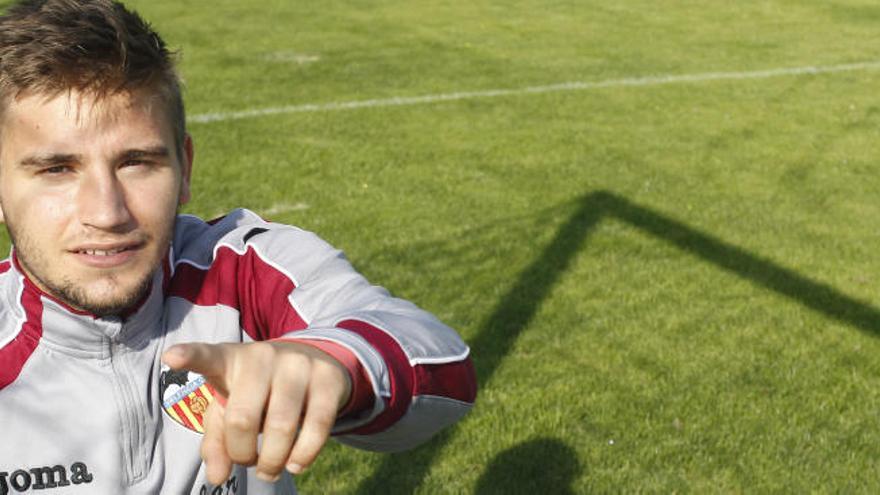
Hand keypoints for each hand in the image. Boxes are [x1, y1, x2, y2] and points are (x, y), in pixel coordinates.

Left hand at [161, 340, 351, 484]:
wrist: (313, 361)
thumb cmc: (259, 390)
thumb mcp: (232, 407)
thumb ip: (217, 441)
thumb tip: (217, 477)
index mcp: (230, 360)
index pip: (207, 357)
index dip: (189, 357)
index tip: (171, 357)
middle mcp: (263, 356)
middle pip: (243, 418)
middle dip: (243, 454)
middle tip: (249, 462)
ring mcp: (298, 364)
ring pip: (282, 426)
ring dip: (273, 461)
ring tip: (271, 469)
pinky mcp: (327, 378)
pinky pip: (317, 427)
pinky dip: (303, 456)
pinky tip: (295, 463)